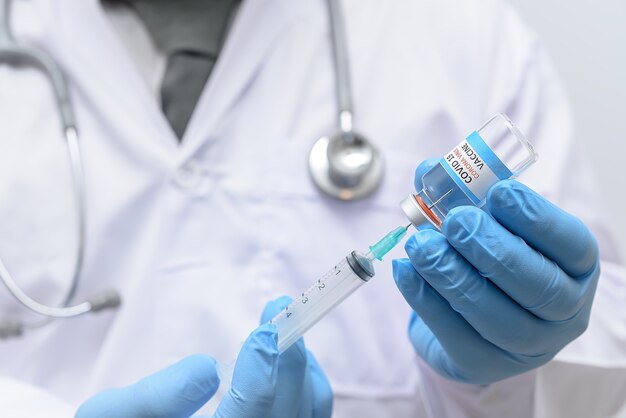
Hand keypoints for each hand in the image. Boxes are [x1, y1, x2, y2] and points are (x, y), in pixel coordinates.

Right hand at [76, 298, 331, 417]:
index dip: (260, 379)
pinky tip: (286, 355)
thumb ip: (153, 396)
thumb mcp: (112, 413)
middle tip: (279, 309)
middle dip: (288, 361)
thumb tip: (208, 367)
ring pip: (307, 412)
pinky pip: (310, 413)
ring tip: (278, 327)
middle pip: (285, 415)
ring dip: (300, 368)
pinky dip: (307, 381)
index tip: (263, 333)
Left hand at [392, 160, 599, 384]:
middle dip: (492, 249)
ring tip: (421, 244)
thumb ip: (463, 196)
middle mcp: (563, 312)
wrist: (470, 320)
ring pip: (495, 316)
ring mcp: (528, 346)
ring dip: (453, 276)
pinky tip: (405, 271)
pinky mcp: (485, 364)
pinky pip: (455, 336)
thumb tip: (429, 169)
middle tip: (456, 221)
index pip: (570, 244)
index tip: (498, 192)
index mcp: (575, 268)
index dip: (536, 218)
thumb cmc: (488, 260)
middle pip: (537, 286)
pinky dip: (426, 300)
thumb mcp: (487, 224)